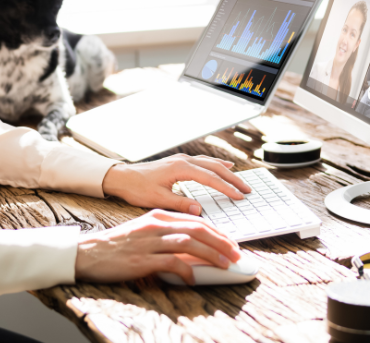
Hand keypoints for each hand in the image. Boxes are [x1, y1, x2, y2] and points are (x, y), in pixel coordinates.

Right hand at [75, 209, 240, 284]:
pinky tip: (193, 279)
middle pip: (198, 229)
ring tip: (225, 265)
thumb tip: (194, 247)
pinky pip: (172, 263)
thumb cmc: (118, 246)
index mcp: (158, 216)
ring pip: (189, 243)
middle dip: (221, 242)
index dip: (217, 232)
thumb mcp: (145, 232)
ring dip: (211, 254)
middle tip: (236, 254)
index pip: (196, 220)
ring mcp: (149, 241)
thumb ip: (168, 234)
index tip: (230, 242)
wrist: (89, 253)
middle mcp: (156, 224)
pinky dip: (187, 271)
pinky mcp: (143, 258)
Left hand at [101, 153, 250, 214]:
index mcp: (181, 169)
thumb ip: (180, 203)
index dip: (226, 188)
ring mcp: (181, 159)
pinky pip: (203, 161)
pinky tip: (222, 167)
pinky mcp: (178, 162)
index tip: (239, 196)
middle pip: (215, 168)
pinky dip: (215, 165)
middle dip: (232, 179)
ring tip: (240, 179)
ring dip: (226, 172)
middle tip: (247, 189)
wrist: (122, 177)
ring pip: (210, 163)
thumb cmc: (137, 188)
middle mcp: (183, 161)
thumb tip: (199, 209)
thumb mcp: (158, 199)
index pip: (210, 179)